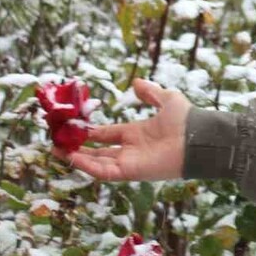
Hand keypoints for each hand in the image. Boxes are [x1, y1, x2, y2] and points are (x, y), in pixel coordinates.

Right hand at [57, 78, 190, 180]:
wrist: (198, 138)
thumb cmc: (187, 120)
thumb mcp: (167, 99)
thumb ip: (151, 92)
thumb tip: (136, 83)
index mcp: (137, 133)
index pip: (107, 135)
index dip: (90, 133)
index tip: (72, 127)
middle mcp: (131, 149)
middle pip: (98, 152)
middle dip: (77, 149)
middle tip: (56, 143)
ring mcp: (130, 162)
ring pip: (97, 163)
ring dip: (77, 158)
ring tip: (57, 150)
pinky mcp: (130, 172)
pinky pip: (104, 172)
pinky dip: (88, 166)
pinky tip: (72, 158)